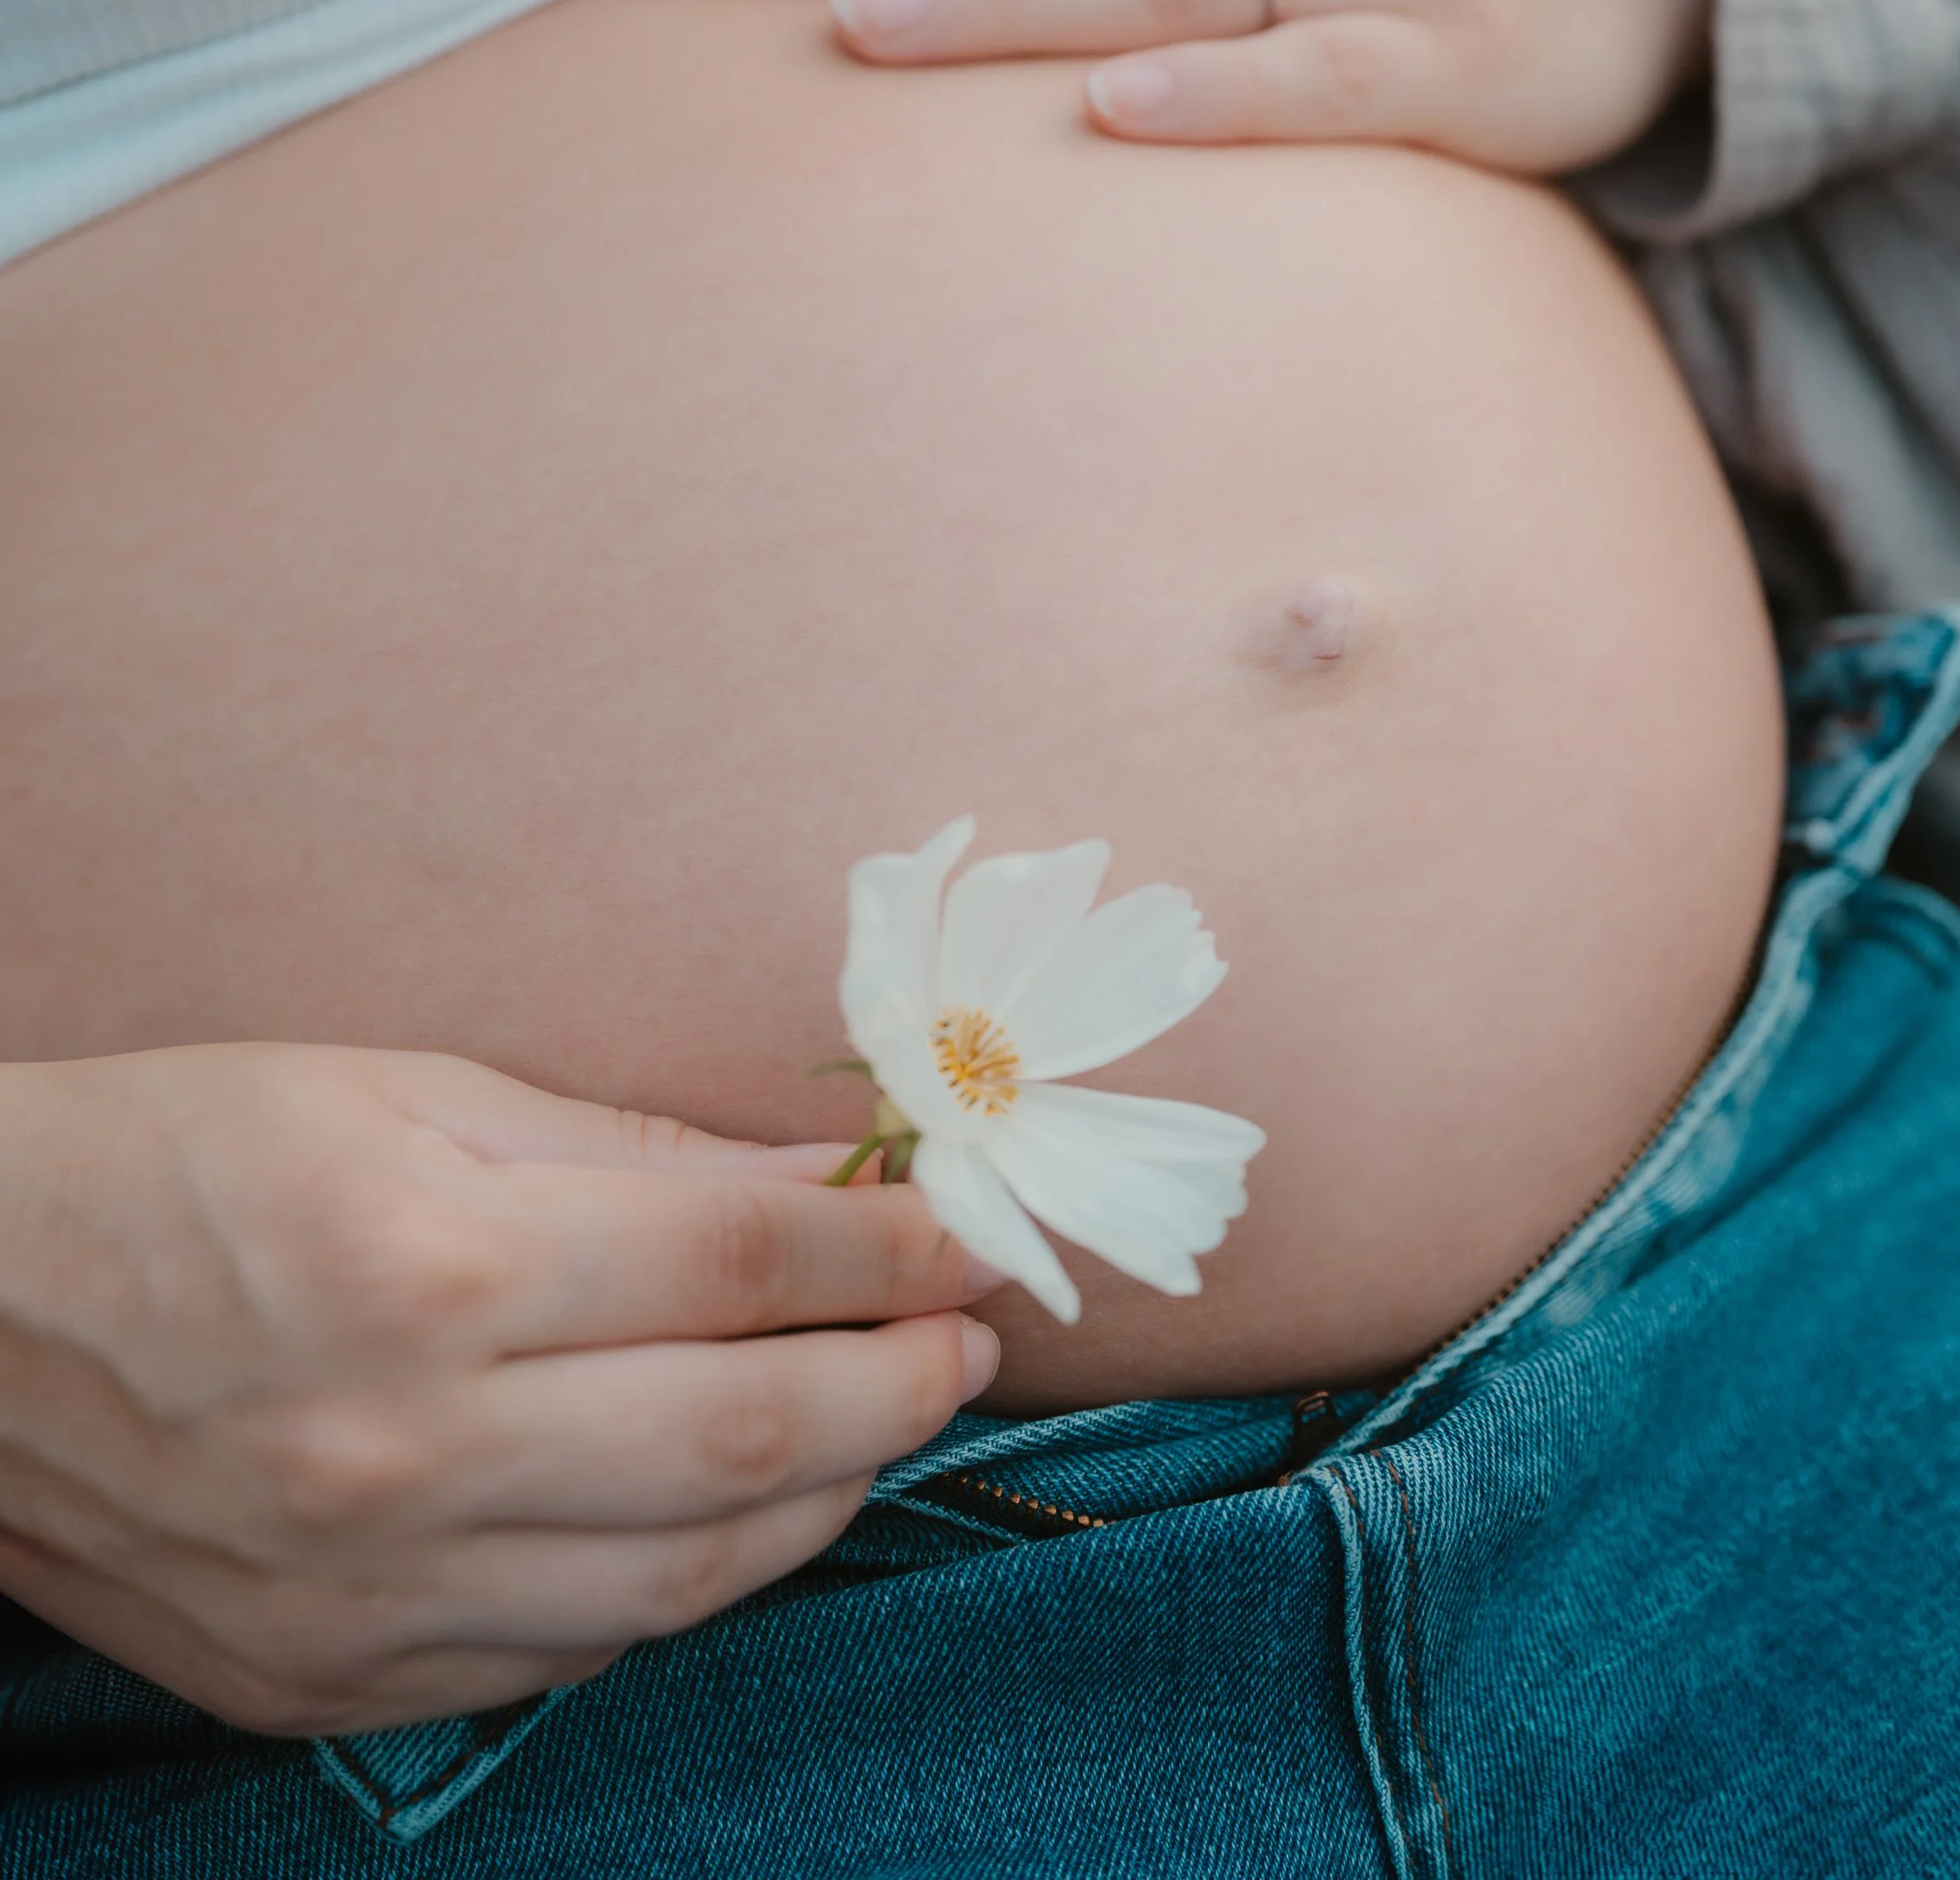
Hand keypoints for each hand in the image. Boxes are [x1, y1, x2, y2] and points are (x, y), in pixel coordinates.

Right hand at [0, 1046, 998, 1735]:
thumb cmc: (179, 1159)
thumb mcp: (399, 1090)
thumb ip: (624, 1147)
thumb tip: (820, 1170)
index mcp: (425, 1265)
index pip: (734, 1255)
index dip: (880, 1239)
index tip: (961, 1225)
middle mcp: (404, 1450)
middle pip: (741, 1432)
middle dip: (895, 1380)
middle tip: (967, 1334)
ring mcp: (366, 1593)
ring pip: (683, 1577)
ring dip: (823, 1495)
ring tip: (881, 1420)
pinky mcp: (328, 1681)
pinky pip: (569, 1656)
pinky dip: (685, 1586)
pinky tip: (734, 1515)